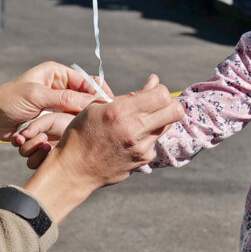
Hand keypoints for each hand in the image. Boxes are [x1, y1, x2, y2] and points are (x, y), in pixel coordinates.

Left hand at [0, 62, 106, 142]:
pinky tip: (78, 134)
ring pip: (78, 111)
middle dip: (92, 108)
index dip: (98, 92)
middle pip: (86, 97)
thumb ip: (64, 98)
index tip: (107, 107)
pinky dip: (72, 127)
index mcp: (56, 73)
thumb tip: (92, 101)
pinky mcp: (52, 117)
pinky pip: (69, 122)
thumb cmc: (9, 101)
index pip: (86, 80)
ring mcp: (56, 103)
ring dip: (81, 120)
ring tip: (89, 128)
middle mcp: (59, 86)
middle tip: (102, 121)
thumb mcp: (37, 96)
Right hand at [12, 111, 76, 168]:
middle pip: (23, 151)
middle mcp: (37, 145)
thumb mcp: (50, 120)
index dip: (17, 139)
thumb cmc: (66, 122)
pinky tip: (52, 150)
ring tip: (48, 145)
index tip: (22, 137)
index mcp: (34, 133)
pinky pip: (40, 168)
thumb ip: (36, 126)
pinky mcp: (51, 165)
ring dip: (36, 153)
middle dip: (30, 145)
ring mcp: (44, 156)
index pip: (19, 139)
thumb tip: (23, 135)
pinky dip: (42, 159)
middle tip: (43, 137)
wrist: (84, 130)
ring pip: (30, 162)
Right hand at [21, 75, 182, 223]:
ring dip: (159, 120)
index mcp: (121, 112)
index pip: (162, 95)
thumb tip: (153, 82)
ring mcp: (142, 147)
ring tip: (138, 121)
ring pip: (167, 126)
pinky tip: (129, 138)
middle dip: (169, 104)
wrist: (75, 170)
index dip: (159, 90)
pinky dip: (147, 136)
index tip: (150, 91)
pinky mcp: (144, 159)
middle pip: (175, 111)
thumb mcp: (97, 107)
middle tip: (156, 104)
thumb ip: (129, 95)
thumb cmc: (81, 133)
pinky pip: (155, 141)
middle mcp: (135, 130)